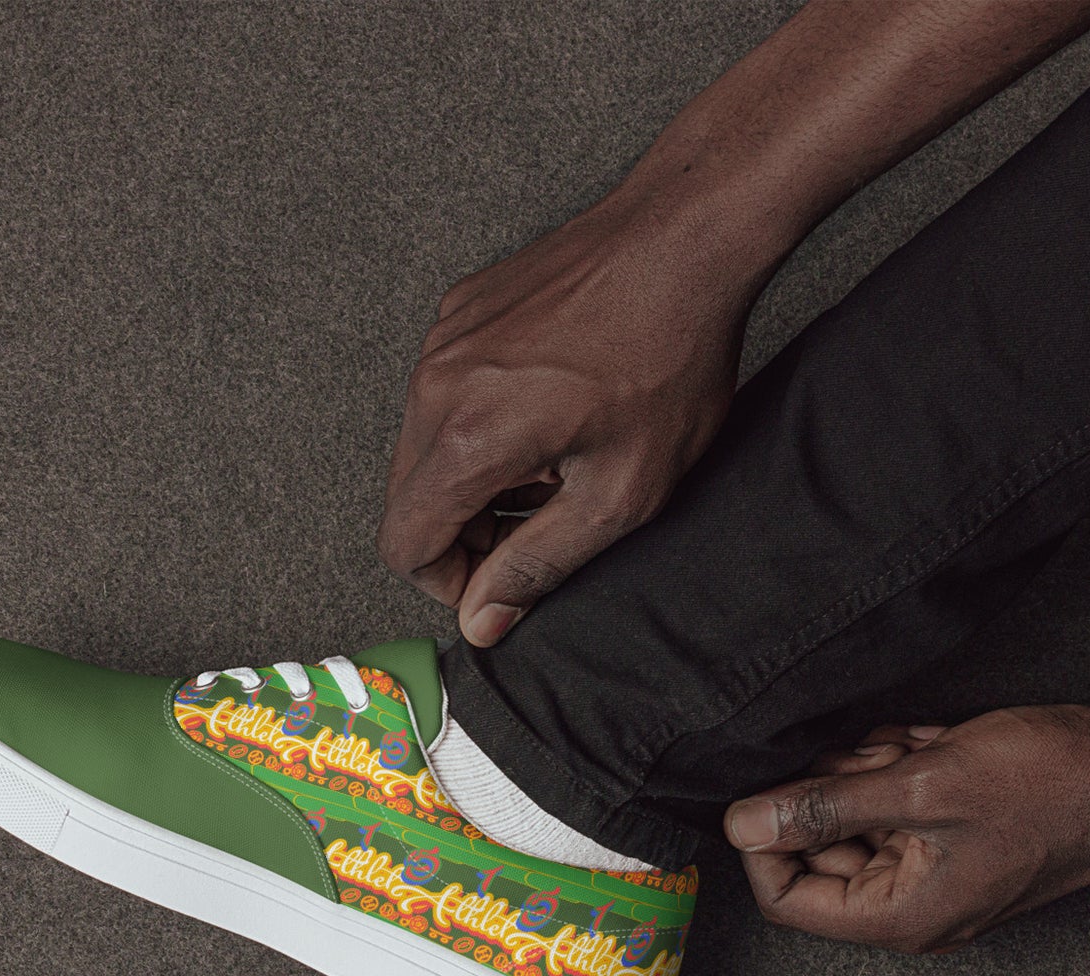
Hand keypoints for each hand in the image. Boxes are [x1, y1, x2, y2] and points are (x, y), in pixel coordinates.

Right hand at [378, 190, 753, 647]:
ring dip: (476, 478)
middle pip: (407, 499)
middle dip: (464, 531)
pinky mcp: (461, 310)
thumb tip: (483, 621)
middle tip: (542, 521)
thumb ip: (539, 566)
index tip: (503, 579)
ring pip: (424, 448)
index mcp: (469, 437)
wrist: (685, 239)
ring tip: (556, 463)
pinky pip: (444, 395)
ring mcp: (444, 339)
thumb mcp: (620, 494)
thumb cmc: (670, 358)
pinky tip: (550, 414)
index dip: (450, 583)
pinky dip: (481, 426)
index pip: (404, 544)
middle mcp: (436, 383)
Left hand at [725, 705, 1089, 951]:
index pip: (786, 898)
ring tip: (910, 745)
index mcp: (900, 915)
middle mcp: (917, 905)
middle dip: (830, 794)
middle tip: (867, 753)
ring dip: (872, 772)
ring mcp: (943, 871)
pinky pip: (906, 803)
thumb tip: (742, 823)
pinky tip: (937, 742)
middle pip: (822, 854)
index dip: (766, 840)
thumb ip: (826, 806)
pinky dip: (908, 766)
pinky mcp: (964, 836)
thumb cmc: (1055, 786)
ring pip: (864, 820)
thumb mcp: (924, 786)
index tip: (776, 783)